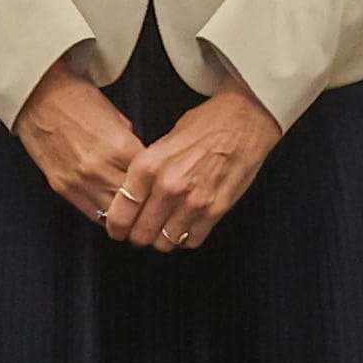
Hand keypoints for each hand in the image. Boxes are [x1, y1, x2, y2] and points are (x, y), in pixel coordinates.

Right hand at [13, 56, 147, 223]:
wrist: (38, 98)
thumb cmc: (75, 99)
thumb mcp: (117, 117)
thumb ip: (131, 144)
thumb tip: (142, 162)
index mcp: (120, 148)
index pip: (151, 180)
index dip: (159, 185)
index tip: (163, 187)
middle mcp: (100, 169)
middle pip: (135, 204)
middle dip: (146, 204)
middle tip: (153, 205)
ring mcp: (80, 181)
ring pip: (114, 216)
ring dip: (126, 215)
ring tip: (135, 213)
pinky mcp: (63, 187)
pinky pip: (91, 212)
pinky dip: (104, 214)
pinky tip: (112, 210)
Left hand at [115, 81, 280, 251]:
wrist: (245, 120)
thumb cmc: (206, 124)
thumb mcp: (164, 140)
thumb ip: (147, 170)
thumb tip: (134, 195)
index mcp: (148, 166)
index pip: (121, 213)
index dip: (116, 227)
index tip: (118, 230)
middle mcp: (168, 186)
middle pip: (141, 234)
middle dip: (139, 235)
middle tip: (143, 231)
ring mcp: (193, 202)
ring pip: (165, 242)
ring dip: (163, 239)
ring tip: (166, 228)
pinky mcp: (216, 210)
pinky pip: (192, 240)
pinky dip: (187, 238)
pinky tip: (187, 226)